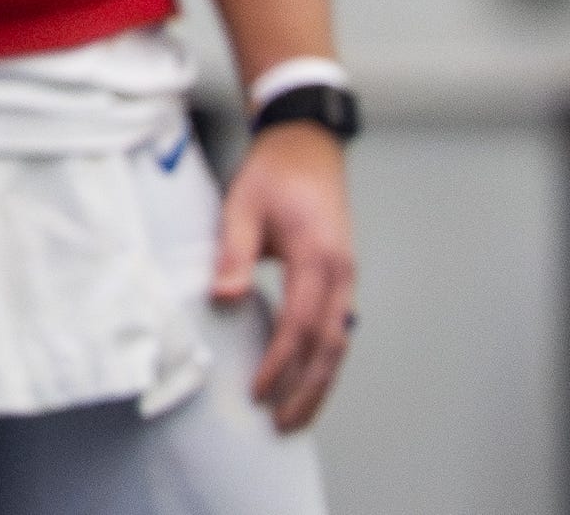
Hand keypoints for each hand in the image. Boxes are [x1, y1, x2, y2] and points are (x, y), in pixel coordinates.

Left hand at [212, 122, 355, 431]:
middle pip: (329, 347)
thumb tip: (223, 298)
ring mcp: (346, 276)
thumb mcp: (242, 205)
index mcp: (317, 258)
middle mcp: (341, 273)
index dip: (279, 363)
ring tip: (298, 415)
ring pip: (339, 343)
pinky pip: (338, 328)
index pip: (299, 325)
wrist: (307, 145)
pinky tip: (308, 378)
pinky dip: (325, 358)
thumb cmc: (273, 173)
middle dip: (308, 390)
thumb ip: (232, 252)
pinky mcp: (341, 276)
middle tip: (283, 425)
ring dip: (320, 381)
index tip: (259, 391)